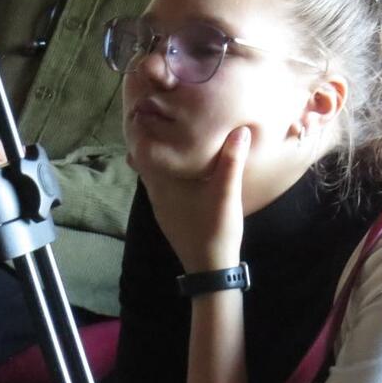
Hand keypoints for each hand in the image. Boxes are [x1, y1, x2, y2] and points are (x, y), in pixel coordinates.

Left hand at [139, 127, 250, 273]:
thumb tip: (239, 130)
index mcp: (162, 184)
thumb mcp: (226, 193)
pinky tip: (183, 169)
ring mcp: (161, 206)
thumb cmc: (214, 229)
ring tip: (173, 137)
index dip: (144, 131)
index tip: (150, 112)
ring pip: (154, 174)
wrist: (209, 270)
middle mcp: (155, 193)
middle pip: (146, 161)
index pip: (142, 151)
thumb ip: (231, 161)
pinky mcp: (169, 215)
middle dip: (153, 142)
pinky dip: (168, 173)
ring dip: (161, 158)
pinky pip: (162, 186)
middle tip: (163, 119)